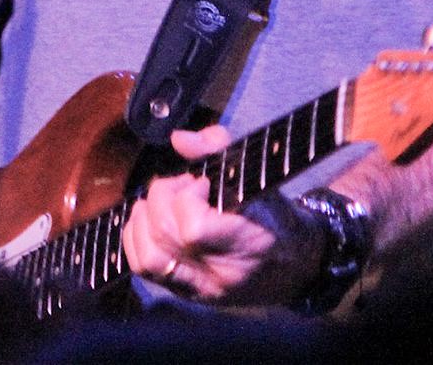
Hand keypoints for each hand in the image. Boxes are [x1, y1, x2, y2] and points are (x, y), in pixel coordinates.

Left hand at [120, 123, 324, 305]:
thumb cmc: (275, 217)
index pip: (193, 229)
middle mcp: (221, 274)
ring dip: (145, 218)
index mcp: (249, 244)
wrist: (295, 265)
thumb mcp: (258, 176)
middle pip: (165, 236)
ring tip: (165, 203)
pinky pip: (144, 269)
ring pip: (148, 256)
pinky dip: (136, 238)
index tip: (203, 183)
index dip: (187, 198)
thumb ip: (220, 149)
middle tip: (183, 186)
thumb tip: (179, 138)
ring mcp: (202, 289)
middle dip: (163, 198)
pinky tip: (150, 220)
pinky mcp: (187, 293)